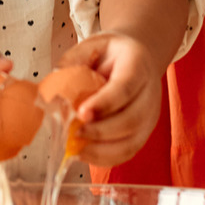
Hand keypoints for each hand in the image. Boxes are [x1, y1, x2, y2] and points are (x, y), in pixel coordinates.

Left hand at [56, 30, 168, 166]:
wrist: (138, 59)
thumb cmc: (111, 53)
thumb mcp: (91, 46)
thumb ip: (73, 62)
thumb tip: (54, 88)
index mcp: (137, 65)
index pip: (125, 88)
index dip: (104, 103)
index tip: (82, 113)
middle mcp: (150, 92)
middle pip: (132, 118)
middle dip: (100, 131)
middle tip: (74, 133)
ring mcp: (150, 115)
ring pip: (132, 141)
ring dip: (102, 149)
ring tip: (76, 148)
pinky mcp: (144, 132)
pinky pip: (128, 152)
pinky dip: (105, 158)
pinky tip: (85, 153)